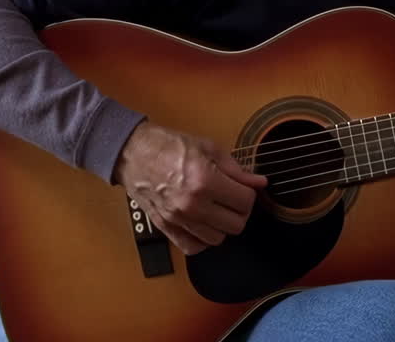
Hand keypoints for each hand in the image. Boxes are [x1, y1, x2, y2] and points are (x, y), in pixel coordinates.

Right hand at [113, 121, 267, 254]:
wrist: (134, 153)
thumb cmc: (170, 146)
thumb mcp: (209, 149)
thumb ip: (237, 170)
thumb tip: (260, 183)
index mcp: (205, 181)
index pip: (245, 201)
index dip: (249, 193)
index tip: (244, 187)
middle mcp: (192, 205)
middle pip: (236, 225)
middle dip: (240, 211)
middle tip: (233, 198)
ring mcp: (178, 219)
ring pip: (217, 239)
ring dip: (222, 226)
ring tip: (217, 208)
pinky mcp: (166, 228)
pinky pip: (193, 247)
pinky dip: (202, 239)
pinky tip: (203, 223)